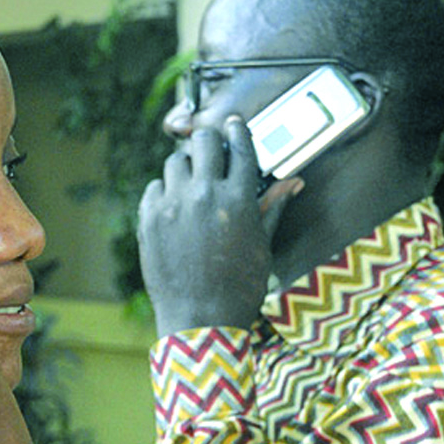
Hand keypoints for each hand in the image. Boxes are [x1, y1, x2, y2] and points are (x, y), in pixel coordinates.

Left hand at [137, 115, 301, 337]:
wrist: (201, 319)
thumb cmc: (240, 286)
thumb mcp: (263, 246)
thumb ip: (273, 207)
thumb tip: (294, 181)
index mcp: (239, 198)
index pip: (240, 147)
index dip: (237, 130)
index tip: (233, 124)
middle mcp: (205, 194)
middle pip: (203, 141)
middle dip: (209, 141)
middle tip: (210, 148)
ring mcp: (173, 205)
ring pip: (175, 162)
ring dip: (186, 168)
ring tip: (193, 185)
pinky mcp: (149, 219)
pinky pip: (154, 188)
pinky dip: (165, 193)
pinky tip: (174, 208)